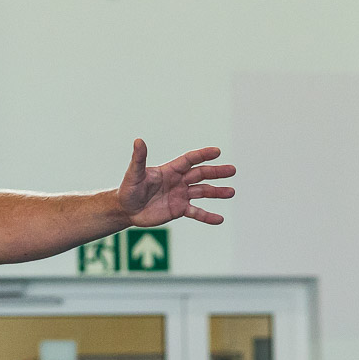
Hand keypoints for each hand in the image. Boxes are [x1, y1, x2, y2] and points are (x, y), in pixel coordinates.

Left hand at [116, 139, 235, 227]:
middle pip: (201, 174)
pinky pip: (196, 213)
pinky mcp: (179, 210)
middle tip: (232, 170)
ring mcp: (180, 195)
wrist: (126, 209)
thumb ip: (138, 158)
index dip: (203, 155)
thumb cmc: (128, 189)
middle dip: (216, 172)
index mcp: (170, 170)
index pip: (190, 160)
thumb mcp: (134, 173)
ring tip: (231, 192)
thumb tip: (138, 140)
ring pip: (203, 192)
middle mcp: (178, 181)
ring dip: (217, 192)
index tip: (217, 151)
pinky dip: (207, 216)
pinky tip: (220, 219)